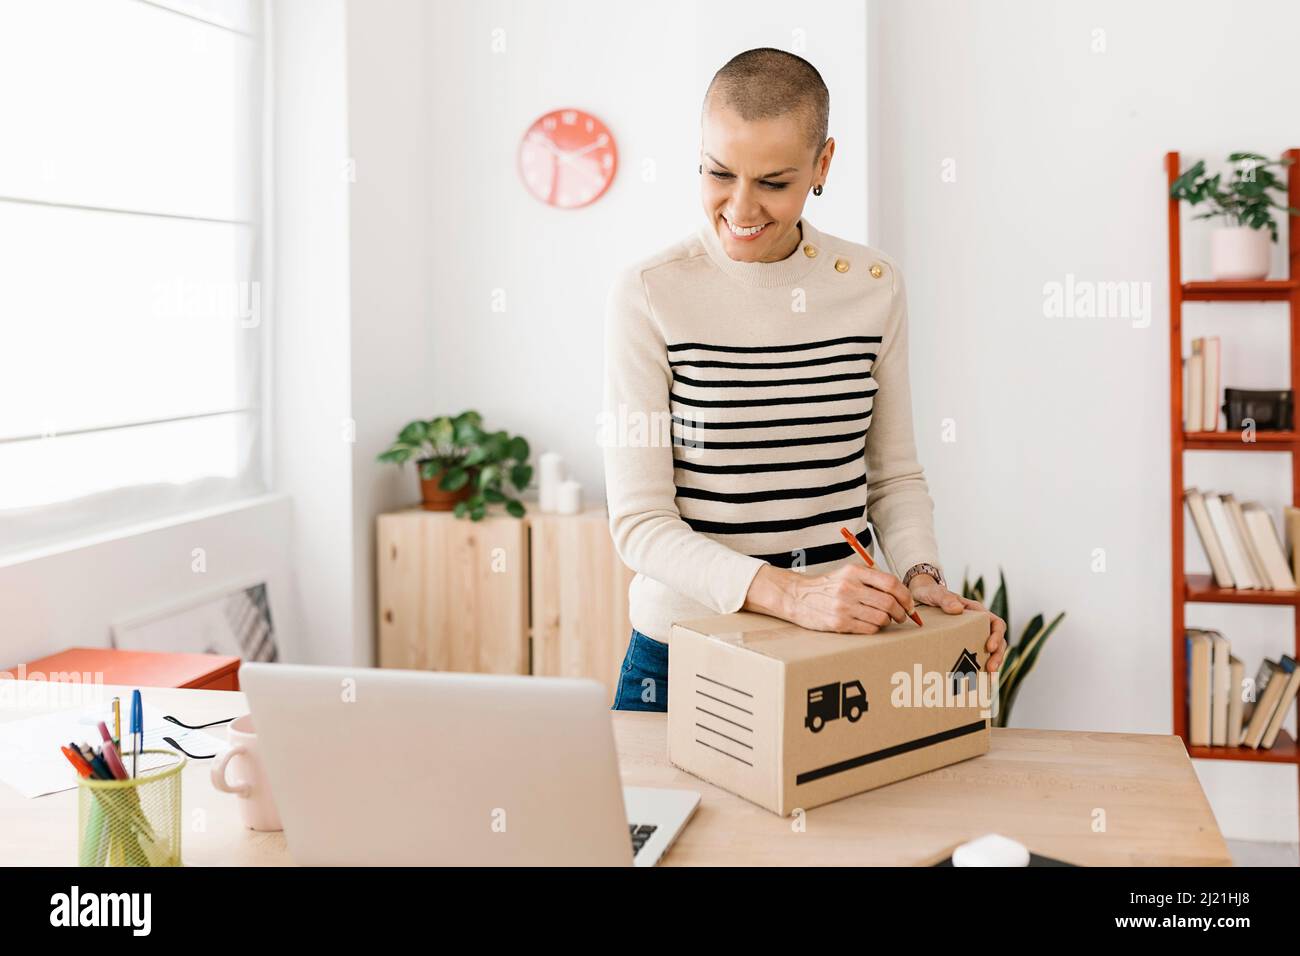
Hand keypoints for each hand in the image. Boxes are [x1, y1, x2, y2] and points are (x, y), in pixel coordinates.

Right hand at [744, 564, 915, 634]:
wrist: (797, 597)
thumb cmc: (827, 587)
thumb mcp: (847, 574)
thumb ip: (871, 579)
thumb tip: (901, 594)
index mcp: (854, 572)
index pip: (891, 584)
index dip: (905, 596)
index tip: (909, 604)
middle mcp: (849, 588)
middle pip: (889, 603)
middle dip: (901, 612)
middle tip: (902, 616)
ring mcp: (843, 607)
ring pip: (881, 618)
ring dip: (888, 622)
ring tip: (885, 621)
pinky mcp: (838, 623)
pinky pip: (869, 629)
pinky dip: (875, 629)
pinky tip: (871, 625)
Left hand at [909, 576, 1006, 671]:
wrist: (919, 597)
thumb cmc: (931, 593)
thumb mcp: (936, 594)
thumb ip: (945, 598)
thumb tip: (958, 609)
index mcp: (976, 611)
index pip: (996, 623)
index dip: (997, 636)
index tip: (989, 647)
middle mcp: (977, 624)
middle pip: (997, 641)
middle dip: (997, 655)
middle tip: (992, 669)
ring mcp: (970, 634)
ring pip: (988, 651)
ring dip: (991, 663)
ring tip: (988, 677)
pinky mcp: (961, 643)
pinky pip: (973, 656)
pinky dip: (977, 667)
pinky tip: (975, 678)